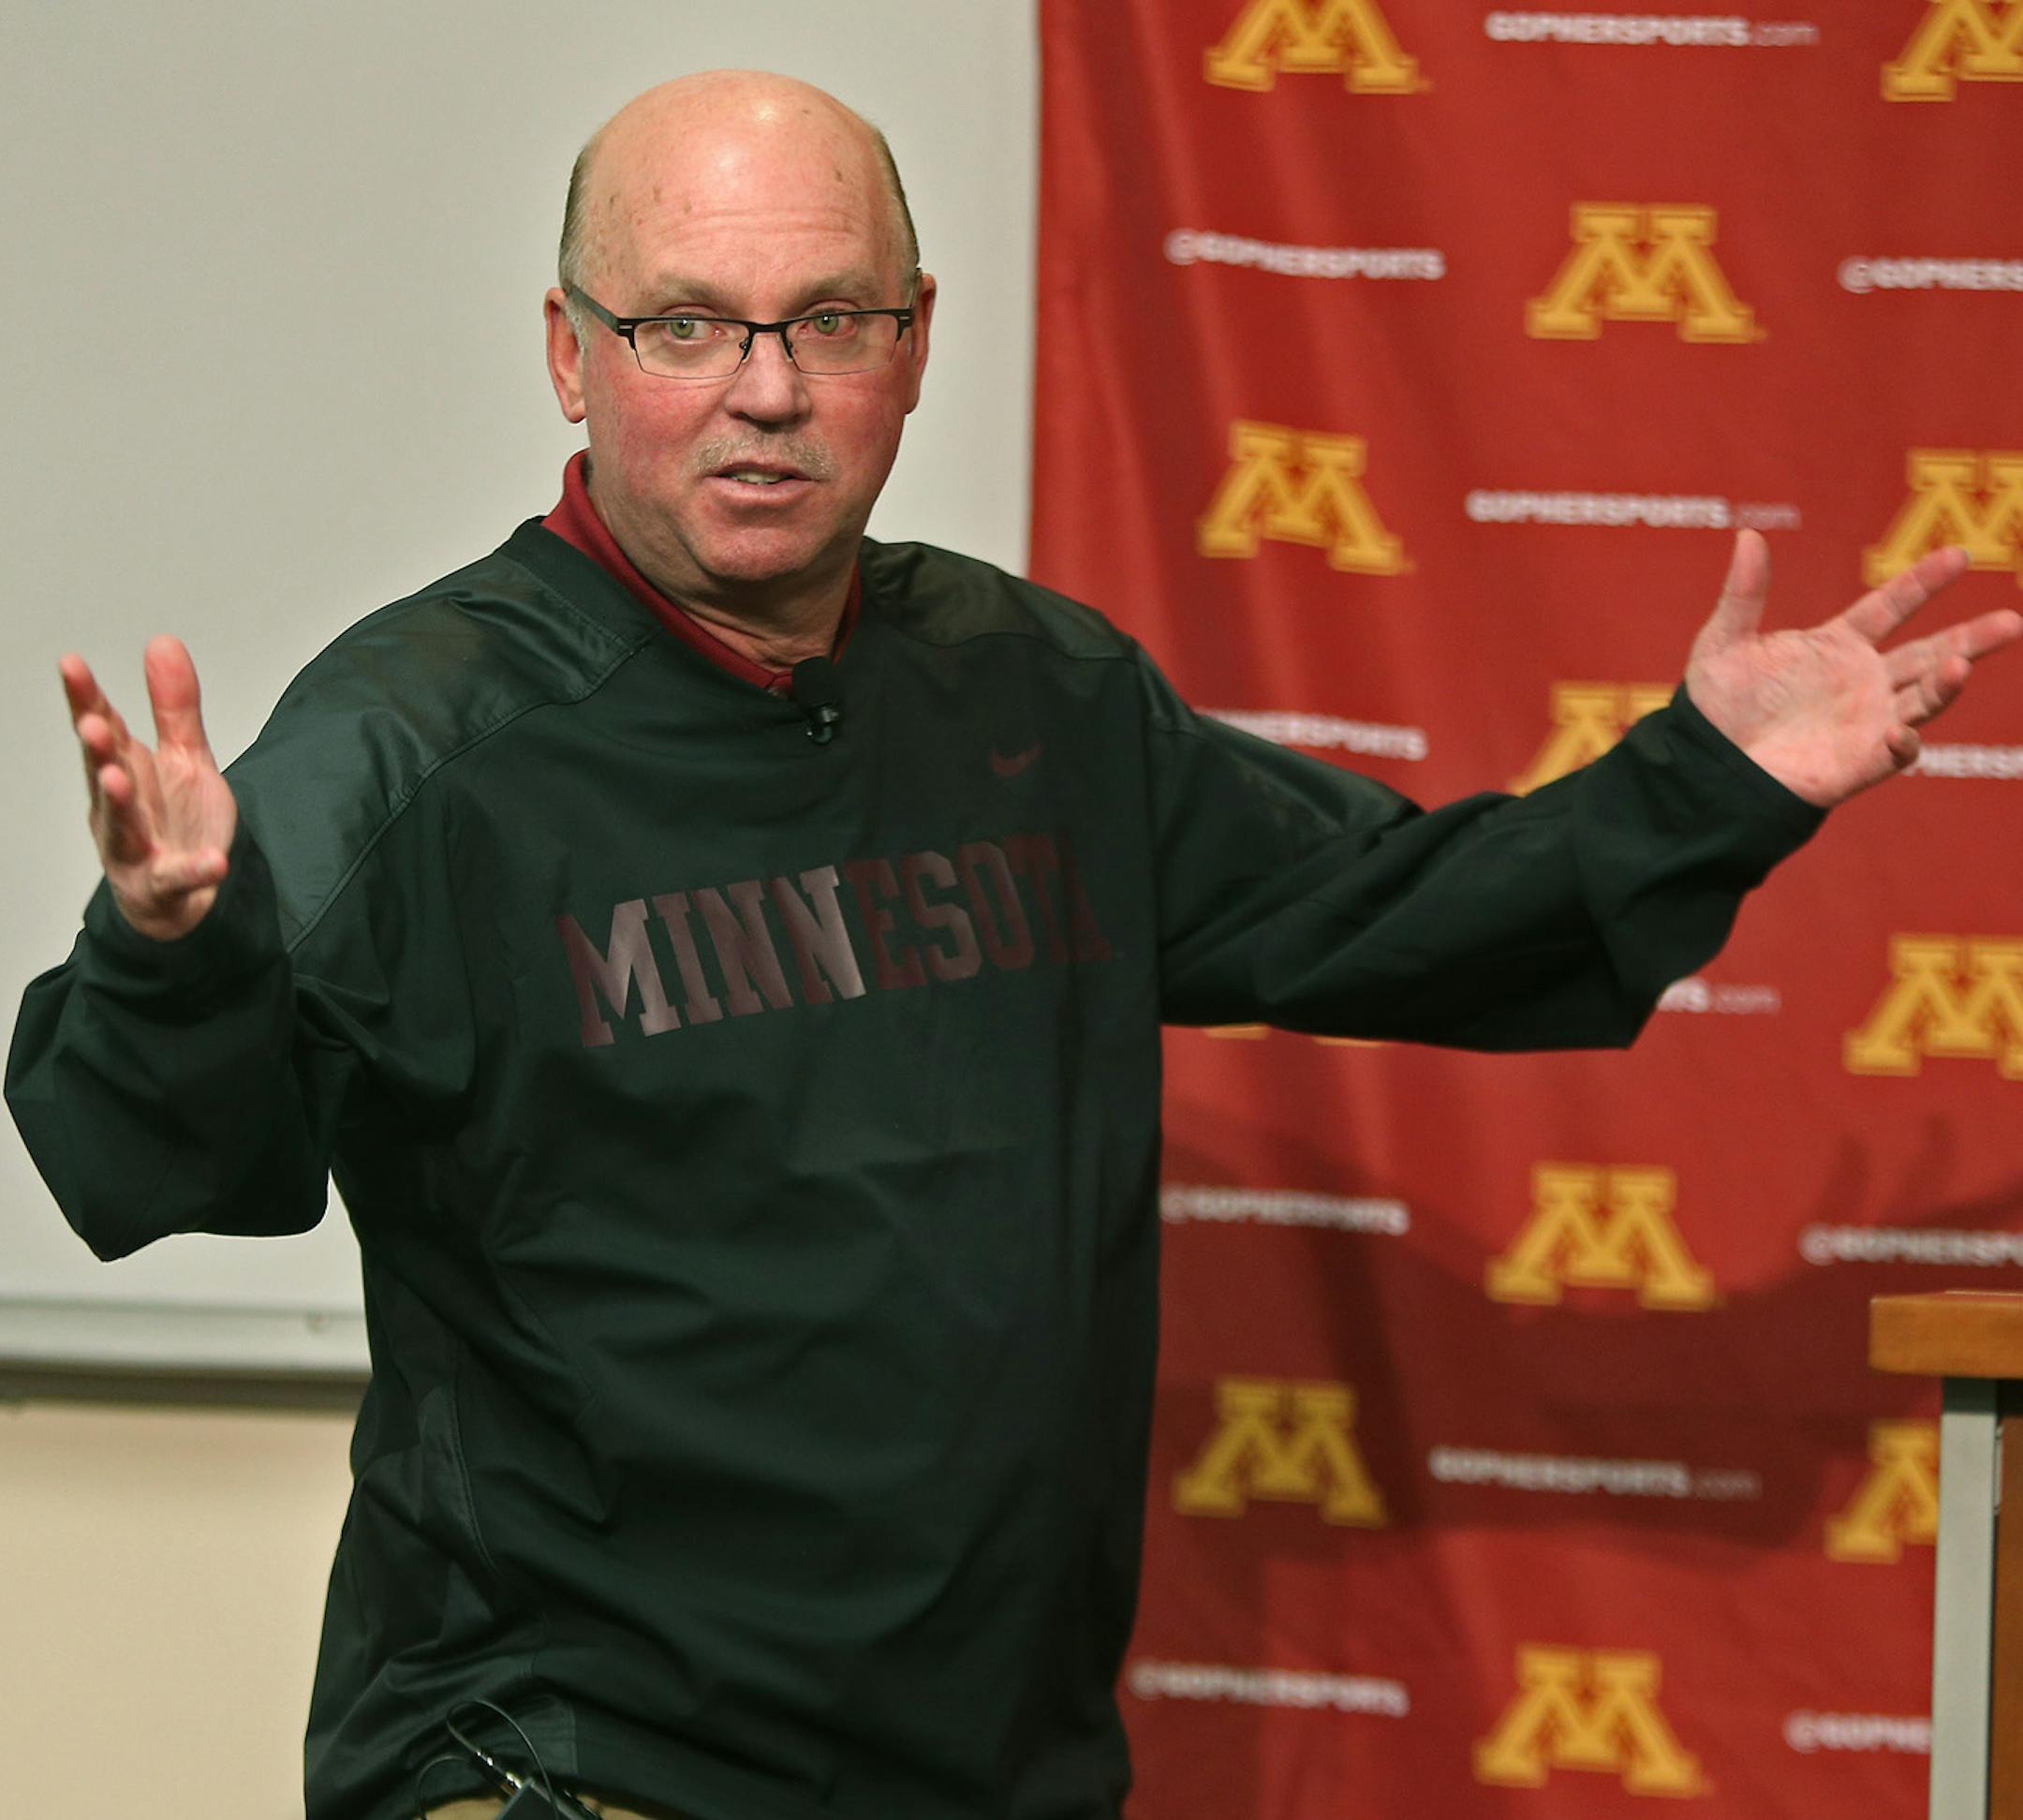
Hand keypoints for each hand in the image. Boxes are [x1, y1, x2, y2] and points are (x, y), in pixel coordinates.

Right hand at [62, 636, 237, 940]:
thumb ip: (173, 707)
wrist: (185, 895)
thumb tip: (162, 641)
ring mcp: (136, 849)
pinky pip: (178, 878)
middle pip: (103, 774)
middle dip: (96, 750)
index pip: (102, 730)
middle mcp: (120, 809)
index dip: (86, 699)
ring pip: (121, 825)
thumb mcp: (184, 757)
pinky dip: (194, 870)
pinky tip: (214, 862)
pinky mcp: (163, 886)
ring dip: (118, 801)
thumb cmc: (174, 822)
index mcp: (125, 771)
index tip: (71, 664)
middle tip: (91, 724)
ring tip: (118, 778)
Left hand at [1685, 531, 2022, 807]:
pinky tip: (1900, 732)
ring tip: (1962, 664)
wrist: (1705, 764)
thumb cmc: (1716, 706)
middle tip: (2012, 622)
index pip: (1891, 607)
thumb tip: (1749, 536)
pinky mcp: (1858, 763)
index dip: (1923, 582)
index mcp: (1837, 646)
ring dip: (1946, 684)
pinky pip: (1894, 753)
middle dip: (1971, 638)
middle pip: (1929, 654)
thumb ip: (1743, 593)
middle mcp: (1863, 681)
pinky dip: (1902, 743)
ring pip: (1924, 699)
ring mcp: (1866, 722)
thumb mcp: (1723, 642)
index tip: (1957, 555)